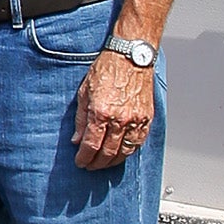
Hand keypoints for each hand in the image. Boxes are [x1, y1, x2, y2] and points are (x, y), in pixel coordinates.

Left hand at [73, 47, 153, 170]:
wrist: (130, 57)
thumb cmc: (107, 69)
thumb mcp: (84, 92)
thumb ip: (81, 119)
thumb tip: (77, 139)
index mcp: (101, 112)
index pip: (91, 145)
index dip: (84, 157)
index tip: (80, 162)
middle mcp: (120, 119)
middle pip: (108, 152)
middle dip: (97, 163)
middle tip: (90, 166)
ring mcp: (136, 120)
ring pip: (125, 151)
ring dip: (113, 161)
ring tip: (103, 163)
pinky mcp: (147, 119)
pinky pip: (138, 143)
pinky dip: (128, 152)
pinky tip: (121, 154)